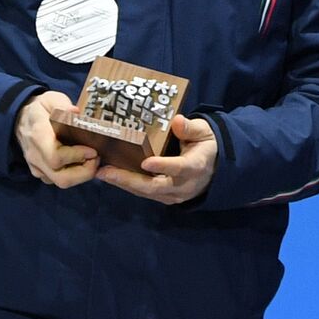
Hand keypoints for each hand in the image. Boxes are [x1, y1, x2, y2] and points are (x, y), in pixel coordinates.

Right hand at [14, 90, 97, 187]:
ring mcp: (36, 166)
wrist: (20, 118)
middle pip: (61, 178)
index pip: (56, 157)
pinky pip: (57, 180)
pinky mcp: (39, 171)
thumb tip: (75, 112)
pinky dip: (73, 175)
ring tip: (91, 159)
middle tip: (96, 157)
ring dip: (81, 175)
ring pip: (60, 182)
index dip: (77, 156)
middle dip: (85, 172)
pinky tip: (80, 162)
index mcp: (38, 136)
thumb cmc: (40, 109)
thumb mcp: (51, 99)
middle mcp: (35, 155)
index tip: (93, 149)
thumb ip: (63, 105)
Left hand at [96, 114, 217, 204]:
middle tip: (105, 171)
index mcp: (196, 166)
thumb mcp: (204, 132)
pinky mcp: (164, 198)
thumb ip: (190, 128)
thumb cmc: (207, 146)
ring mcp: (173, 195)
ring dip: (123, 183)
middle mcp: (184, 185)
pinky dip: (128, 185)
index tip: (145, 162)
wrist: (215, 169)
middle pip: (154, 187)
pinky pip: (144, 193)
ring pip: (146, 192)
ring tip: (102, 173)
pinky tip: (112, 176)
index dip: (163, 166)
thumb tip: (177, 121)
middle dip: (128, 180)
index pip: (179, 168)